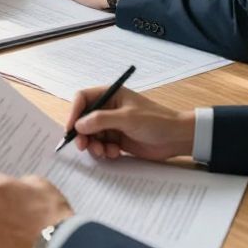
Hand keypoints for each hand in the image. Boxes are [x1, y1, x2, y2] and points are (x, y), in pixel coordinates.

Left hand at [0, 171, 72, 247]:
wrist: (56, 242)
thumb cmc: (51, 210)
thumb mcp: (41, 184)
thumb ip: (23, 182)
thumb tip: (17, 187)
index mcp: (0, 187)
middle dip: (1, 201)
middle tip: (19, 206)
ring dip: (3, 218)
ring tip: (23, 224)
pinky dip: (6, 234)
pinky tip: (21, 235)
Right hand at [66, 85, 194, 160]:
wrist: (177, 138)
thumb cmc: (156, 121)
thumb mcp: (127, 118)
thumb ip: (101, 120)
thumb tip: (78, 125)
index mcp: (110, 95)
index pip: (83, 99)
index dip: (74, 112)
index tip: (71, 128)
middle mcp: (108, 108)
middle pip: (83, 119)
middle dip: (82, 134)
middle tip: (83, 146)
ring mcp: (112, 125)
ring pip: (91, 135)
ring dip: (94, 145)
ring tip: (104, 152)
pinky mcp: (117, 139)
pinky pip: (101, 145)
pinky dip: (104, 151)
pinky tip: (114, 153)